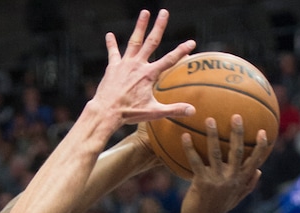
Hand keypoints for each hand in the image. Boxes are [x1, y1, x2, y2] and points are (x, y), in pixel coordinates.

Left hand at [91, 10, 196, 126]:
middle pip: (151, 41)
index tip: (191, 42)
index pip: (170, 60)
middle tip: (164, 12)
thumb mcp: (154, 112)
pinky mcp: (113, 67)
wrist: (106, 112)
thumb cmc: (129, 113)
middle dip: (159, 26)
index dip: (182, 51)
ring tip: (145, 12)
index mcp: (149, 74)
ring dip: (140, 26)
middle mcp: (138, 65)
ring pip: (134, 41)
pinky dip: (111, 44)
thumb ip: (173, 109)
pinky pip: (113, 53)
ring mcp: (125, 64)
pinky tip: (109, 35)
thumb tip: (192, 111)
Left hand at [181, 115, 271, 212]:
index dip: (261, 147)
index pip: (255, 161)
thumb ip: (248, 185)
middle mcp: (230, 179)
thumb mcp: (236, 199)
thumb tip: (260, 171)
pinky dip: (190, 148)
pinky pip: (195, 162)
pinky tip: (185, 136)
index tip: (263, 131)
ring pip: (216, 153)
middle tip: (236, 116)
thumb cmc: (218, 210)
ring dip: (212, 135)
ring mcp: (216, 180)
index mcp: (240, 181)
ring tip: (209, 119)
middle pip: (237, 152)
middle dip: (238, 133)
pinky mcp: (201, 183)